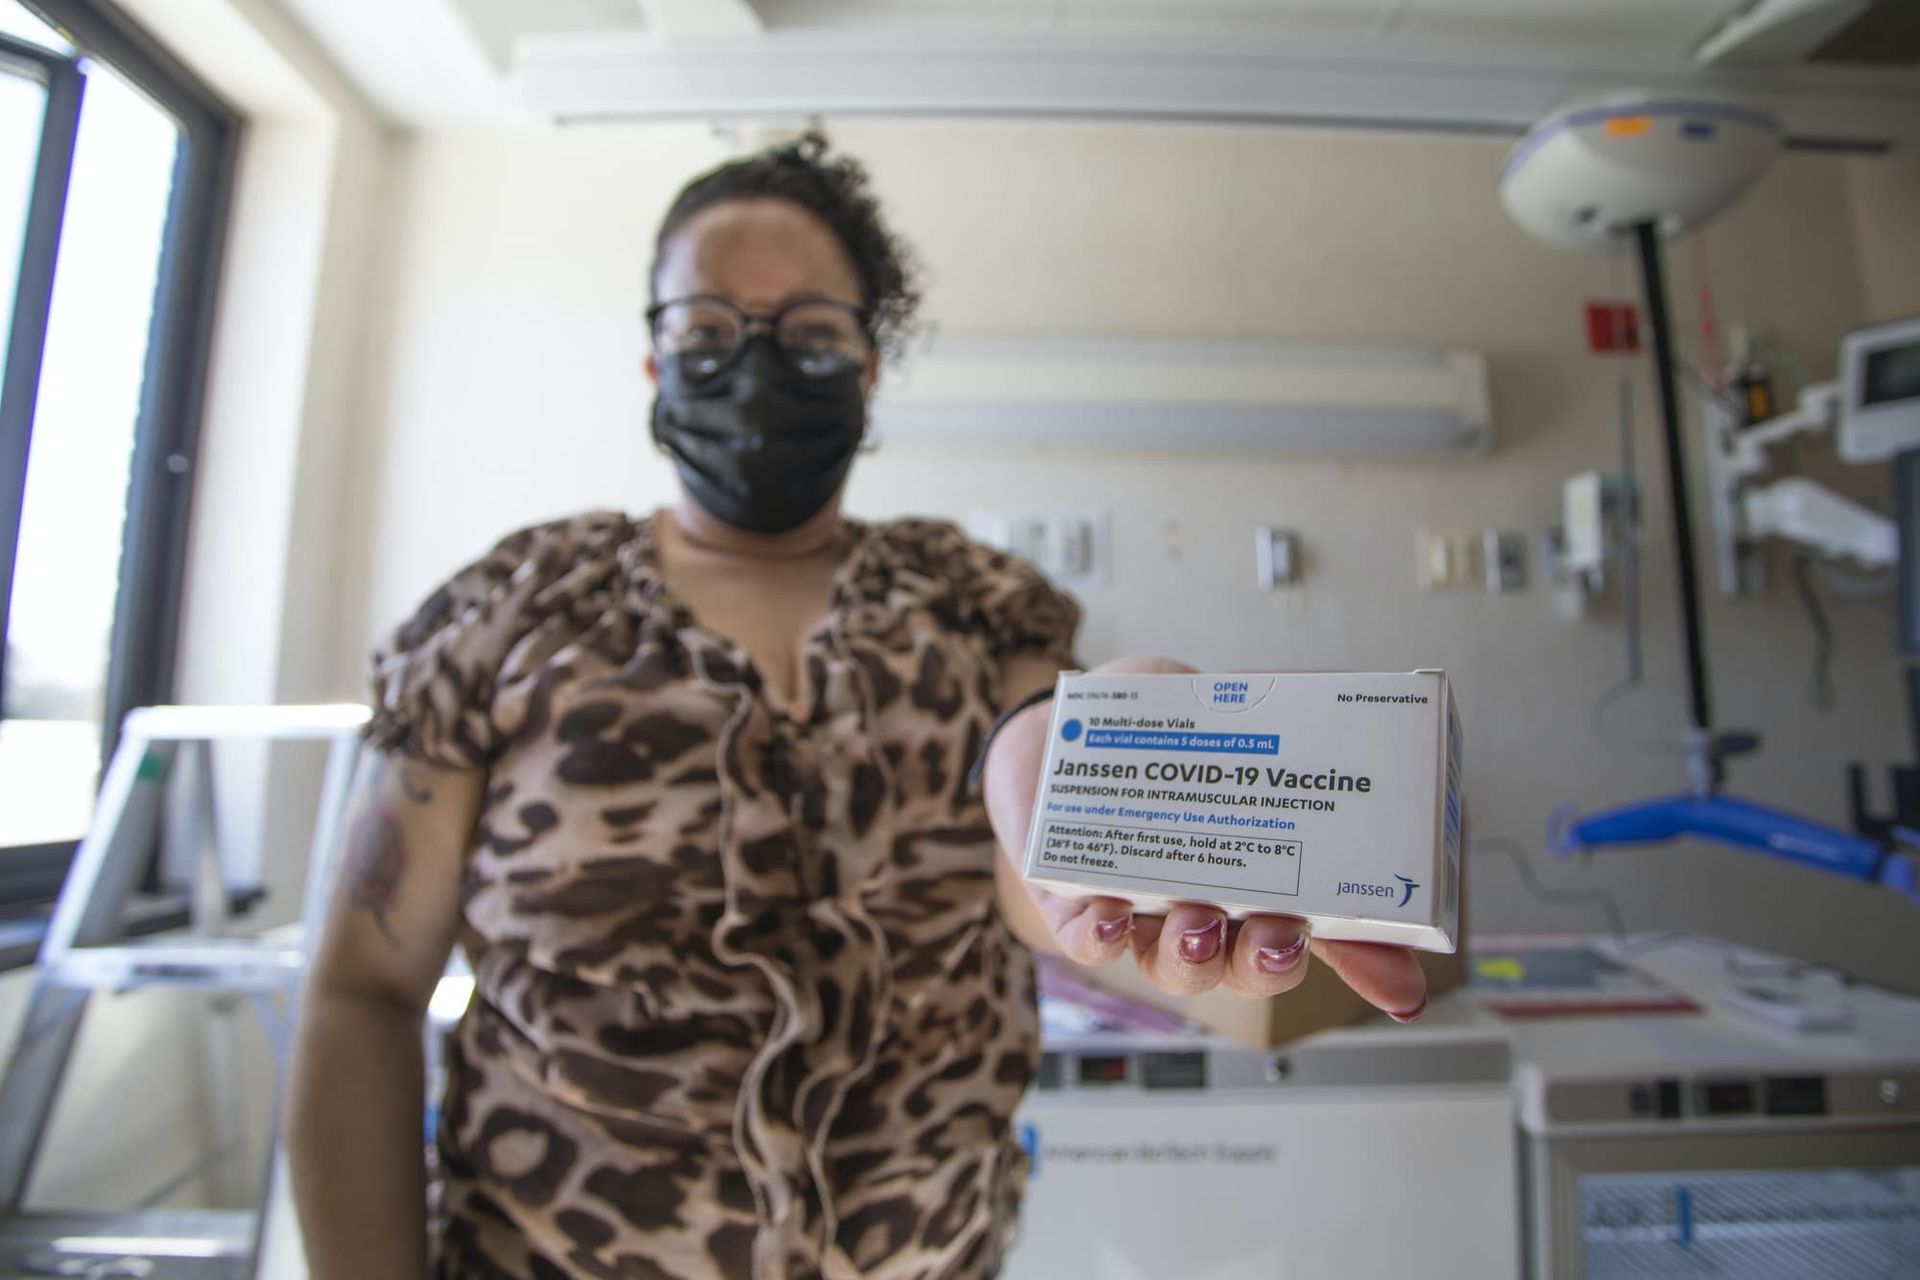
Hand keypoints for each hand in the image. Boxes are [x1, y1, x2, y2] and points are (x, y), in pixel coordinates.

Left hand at [985, 656, 1428, 1020]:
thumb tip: (1362, 723)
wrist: (1065, 727)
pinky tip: (1115, 915)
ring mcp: (1142, 913)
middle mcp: (1205, 909)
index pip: (1325, 930)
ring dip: (1191, 954)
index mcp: (1259, 878)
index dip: (1369, 966)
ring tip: (1198, 922)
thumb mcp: (1236, 725)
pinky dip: (1102, 936)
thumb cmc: (1160, 738)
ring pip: (1174, 963)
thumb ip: (1291, 731)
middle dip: (1269, 961)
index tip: (1405, 988)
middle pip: (1248, 964)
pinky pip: (1089, 940)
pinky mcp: (1071, 903)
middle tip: (1279, 935)